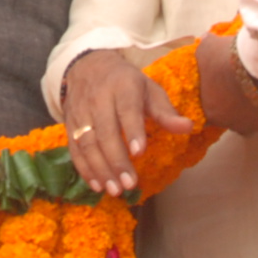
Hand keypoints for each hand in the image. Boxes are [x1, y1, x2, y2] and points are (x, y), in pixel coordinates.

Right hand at [62, 49, 195, 195]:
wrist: (88, 66)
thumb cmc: (126, 83)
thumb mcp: (149, 90)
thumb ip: (166, 112)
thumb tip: (188, 128)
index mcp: (123, 86)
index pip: (127, 109)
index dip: (132, 131)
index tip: (139, 153)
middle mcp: (98, 98)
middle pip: (105, 132)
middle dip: (117, 160)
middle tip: (129, 184)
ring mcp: (80, 112)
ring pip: (87, 143)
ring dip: (100, 169)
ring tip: (115, 190)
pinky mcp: (69, 124)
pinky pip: (74, 149)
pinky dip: (84, 169)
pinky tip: (97, 185)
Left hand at [194, 30, 257, 136]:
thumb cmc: (229, 59)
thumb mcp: (208, 48)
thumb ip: (203, 49)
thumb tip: (203, 41)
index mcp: (211, 112)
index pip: (209, 111)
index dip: (214, 98)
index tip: (220, 86)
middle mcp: (231, 125)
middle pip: (229, 119)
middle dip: (232, 106)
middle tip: (239, 87)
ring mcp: (253, 127)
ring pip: (250, 123)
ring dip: (251, 112)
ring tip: (257, 93)